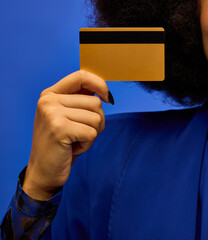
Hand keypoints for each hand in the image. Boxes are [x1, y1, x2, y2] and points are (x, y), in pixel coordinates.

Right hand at [23, 70, 113, 199]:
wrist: (44, 171)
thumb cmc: (62, 144)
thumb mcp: (68, 117)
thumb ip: (80, 101)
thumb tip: (105, 91)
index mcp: (50, 94)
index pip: (81, 76)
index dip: (100, 85)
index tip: (107, 99)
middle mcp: (49, 101)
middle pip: (95, 103)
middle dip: (97, 122)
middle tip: (80, 134)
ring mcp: (52, 113)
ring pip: (97, 118)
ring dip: (92, 134)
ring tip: (75, 141)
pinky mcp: (59, 128)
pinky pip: (92, 133)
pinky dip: (88, 144)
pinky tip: (73, 148)